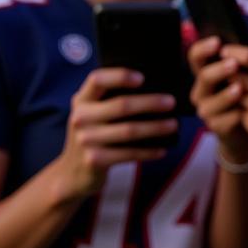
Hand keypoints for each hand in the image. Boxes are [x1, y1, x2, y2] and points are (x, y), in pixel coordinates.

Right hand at [57, 68, 176, 198]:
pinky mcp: (94, 160)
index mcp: (82, 100)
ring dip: (155, 127)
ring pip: (129, 130)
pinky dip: (149, 151)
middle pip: (122, 105)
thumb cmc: (96, 134)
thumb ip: (111, 99)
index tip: (142, 78)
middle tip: (171, 102)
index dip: (120, 76)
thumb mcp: (94, 114)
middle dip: (150, 102)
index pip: (97, 79)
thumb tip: (157, 89)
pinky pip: (129, 153)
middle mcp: (80, 117)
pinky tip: (162, 149)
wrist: (74, 171)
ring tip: (173, 125)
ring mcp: (85, 140)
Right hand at [187, 36, 247, 163]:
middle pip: (203, 76)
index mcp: (210, 72)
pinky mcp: (215, 126)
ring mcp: (208, 109)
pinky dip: (234, 116)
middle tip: (234, 64)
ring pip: (211, 101)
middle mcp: (203, 89)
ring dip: (225, 95)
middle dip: (219, 70)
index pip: (196, 56)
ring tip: (239, 89)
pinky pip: (222, 121)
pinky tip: (244, 113)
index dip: (203, 48)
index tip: (218, 42)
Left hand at [219, 37, 247, 162]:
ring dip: (229, 91)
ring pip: (233, 92)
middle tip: (222, 71)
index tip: (223, 51)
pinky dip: (236, 108)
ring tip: (232, 90)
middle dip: (227, 72)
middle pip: (236, 73)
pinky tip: (241, 108)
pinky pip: (236, 109)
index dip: (232, 52)